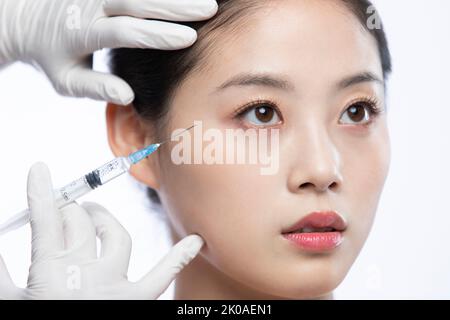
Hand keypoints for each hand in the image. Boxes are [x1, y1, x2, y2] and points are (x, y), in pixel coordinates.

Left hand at [0, 0, 217, 104]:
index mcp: (84, 32)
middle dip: (176, 5)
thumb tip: (128, 97)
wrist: (26, 21)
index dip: (159, 35)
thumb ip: (96, 88)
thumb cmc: (53, 56)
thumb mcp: (67, 81)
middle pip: (137, 1)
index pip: (127, 32)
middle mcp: (90, 4)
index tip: (190, 39)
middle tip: (208, 9)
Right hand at [0, 162, 203, 298]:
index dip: (42, 192)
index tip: (40, 169)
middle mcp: (84, 277)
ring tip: (92, 214)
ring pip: (116, 237)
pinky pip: (160, 277)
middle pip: (80, 224)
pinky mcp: (133, 300)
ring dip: (104, 220)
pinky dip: (178, 258)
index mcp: (48, 275)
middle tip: (61, 209)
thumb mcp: (7, 298)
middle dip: (68, 209)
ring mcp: (112, 287)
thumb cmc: (34, 319)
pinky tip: (196, 240)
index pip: (46, 223)